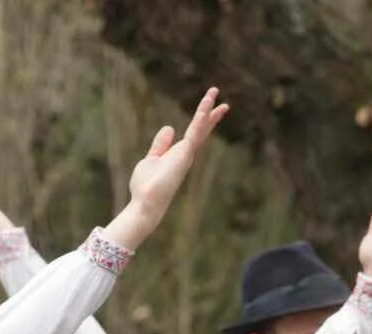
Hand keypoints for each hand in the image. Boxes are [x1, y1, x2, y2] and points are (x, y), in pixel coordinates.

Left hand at [104, 87, 229, 251]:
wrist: (145, 202)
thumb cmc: (146, 186)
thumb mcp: (151, 159)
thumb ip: (161, 144)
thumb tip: (170, 128)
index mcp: (179, 154)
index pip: (194, 134)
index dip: (203, 121)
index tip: (210, 108)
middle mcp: (186, 154)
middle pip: (202, 131)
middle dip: (212, 116)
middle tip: (225, 104)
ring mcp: (186, 154)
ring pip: (200, 128)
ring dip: (207, 110)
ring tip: (213, 92)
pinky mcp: (184, 154)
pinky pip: (194, 132)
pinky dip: (200, 119)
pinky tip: (205, 108)